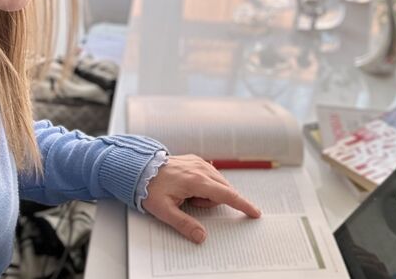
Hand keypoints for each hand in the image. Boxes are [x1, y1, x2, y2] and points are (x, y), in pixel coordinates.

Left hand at [142, 154, 260, 243]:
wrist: (141, 168)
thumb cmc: (151, 188)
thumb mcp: (165, 211)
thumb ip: (184, 224)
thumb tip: (201, 236)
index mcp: (196, 181)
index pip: (226, 195)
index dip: (242, 204)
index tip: (254, 212)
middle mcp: (201, 169)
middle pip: (223, 189)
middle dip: (213, 201)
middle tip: (192, 204)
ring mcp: (199, 162)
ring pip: (218, 182)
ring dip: (209, 193)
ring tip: (187, 196)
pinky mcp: (196, 160)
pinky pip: (210, 175)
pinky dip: (205, 184)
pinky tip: (189, 187)